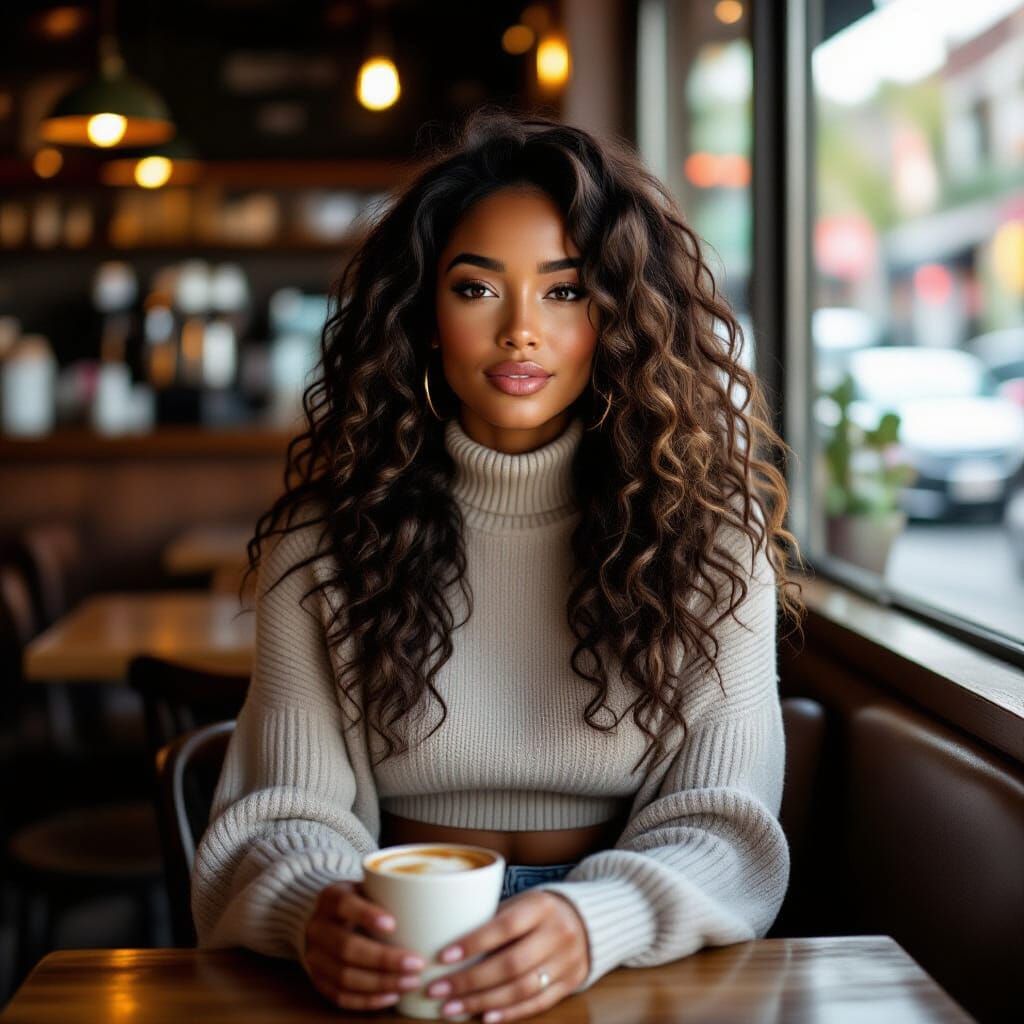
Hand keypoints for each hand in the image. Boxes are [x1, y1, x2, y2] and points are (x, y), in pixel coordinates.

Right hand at [303, 879, 426, 1011]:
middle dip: (384, 960)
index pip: (344, 904)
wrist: (326, 918)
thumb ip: (391, 893)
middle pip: (346, 948)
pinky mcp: (318, 981)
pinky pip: (341, 997)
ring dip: (381, 984)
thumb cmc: (361, 900)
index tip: (393, 924)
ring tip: (411, 982)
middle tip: (416, 964)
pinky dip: (368, 1000)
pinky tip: (392, 996)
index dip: (366, 915)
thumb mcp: (368, 887)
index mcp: (330, 898)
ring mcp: (314, 957)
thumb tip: (434, 902)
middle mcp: (317, 928)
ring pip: (344, 977)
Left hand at [422, 890, 589, 1022]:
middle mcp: (557, 933)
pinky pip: (538, 1003)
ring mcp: (567, 960)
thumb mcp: (520, 902)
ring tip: (451, 1008)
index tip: (443, 956)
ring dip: (483, 1001)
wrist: (586, 920)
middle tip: (438, 989)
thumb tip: (445, 939)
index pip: (505, 927)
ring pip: (522, 988)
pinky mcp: (570, 983)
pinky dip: (510, 1013)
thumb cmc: (537, 911)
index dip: (474, 943)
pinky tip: (484, 1016)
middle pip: (511, 964)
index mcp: (541, 906)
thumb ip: (492, 919)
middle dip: (470, 981)